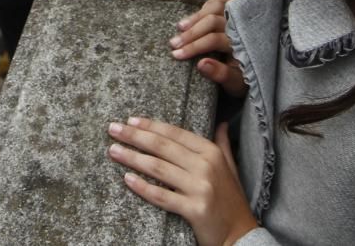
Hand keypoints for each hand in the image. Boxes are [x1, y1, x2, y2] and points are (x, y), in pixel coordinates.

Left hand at [108, 118, 255, 245]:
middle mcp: (206, 166)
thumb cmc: (232, 201)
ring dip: (132, 158)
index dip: (151, 126)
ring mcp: (200, 188)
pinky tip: (127, 179)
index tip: (130, 121)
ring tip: (113, 150)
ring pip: (158, 168)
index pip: (175, 133)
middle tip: (113, 129)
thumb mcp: (231, 168)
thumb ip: (223, 144)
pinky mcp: (194, 210)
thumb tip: (220, 123)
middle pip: (162, 147)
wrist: (241, 235)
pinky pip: (162, 196)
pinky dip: (142, 187)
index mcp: (212, 153)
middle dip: (135, 136)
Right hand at [171, 0, 245, 97]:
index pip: (214, 40)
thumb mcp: (234, 82)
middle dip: (190, 33)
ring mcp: (239, 15)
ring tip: (180, 27)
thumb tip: (201, 64)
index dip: (194, 46)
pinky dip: (205, 6)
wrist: (257, 69)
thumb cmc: (243, 77)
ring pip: (215, 8)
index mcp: (242, 44)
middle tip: (173, 43)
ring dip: (195, 17)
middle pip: (212, 21)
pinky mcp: (236, 10)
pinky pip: (220, 1)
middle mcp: (242, 26)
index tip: (176, 54)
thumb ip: (220, 74)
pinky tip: (194, 17)